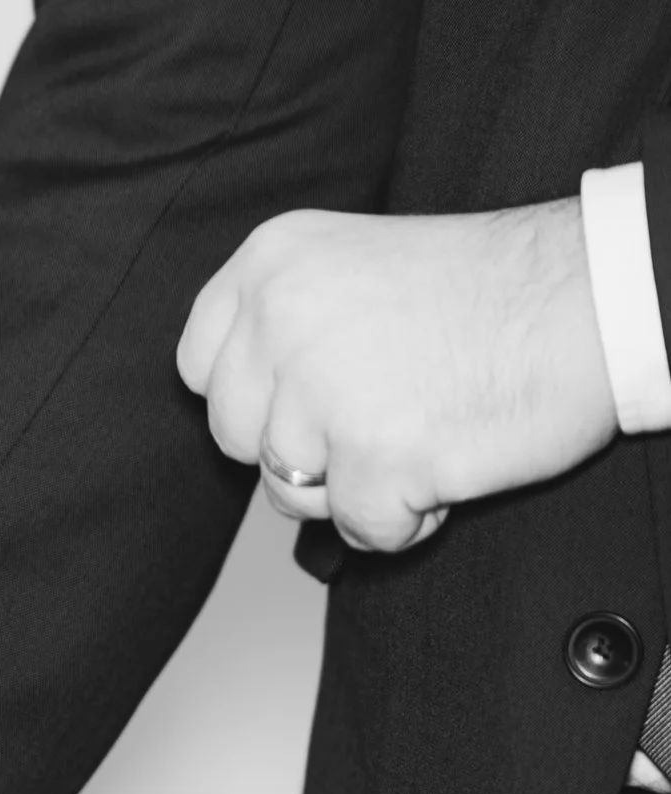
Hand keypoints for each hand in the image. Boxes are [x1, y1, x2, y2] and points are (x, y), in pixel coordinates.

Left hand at [176, 202, 616, 550]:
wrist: (595, 299)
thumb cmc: (494, 289)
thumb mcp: (353, 266)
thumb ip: (284, 323)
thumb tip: (245, 408)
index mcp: (270, 265)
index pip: (197, 366)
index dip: (251, 399)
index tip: (298, 400)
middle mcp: (282, 321)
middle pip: (235, 436)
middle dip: (299, 448)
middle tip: (376, 420)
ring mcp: (325, 392)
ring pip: (288, 490)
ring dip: (352, 484)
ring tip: (420, 433)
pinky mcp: (377, 457)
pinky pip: (358, 528)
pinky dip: (403, 518)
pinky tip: (444, 467)